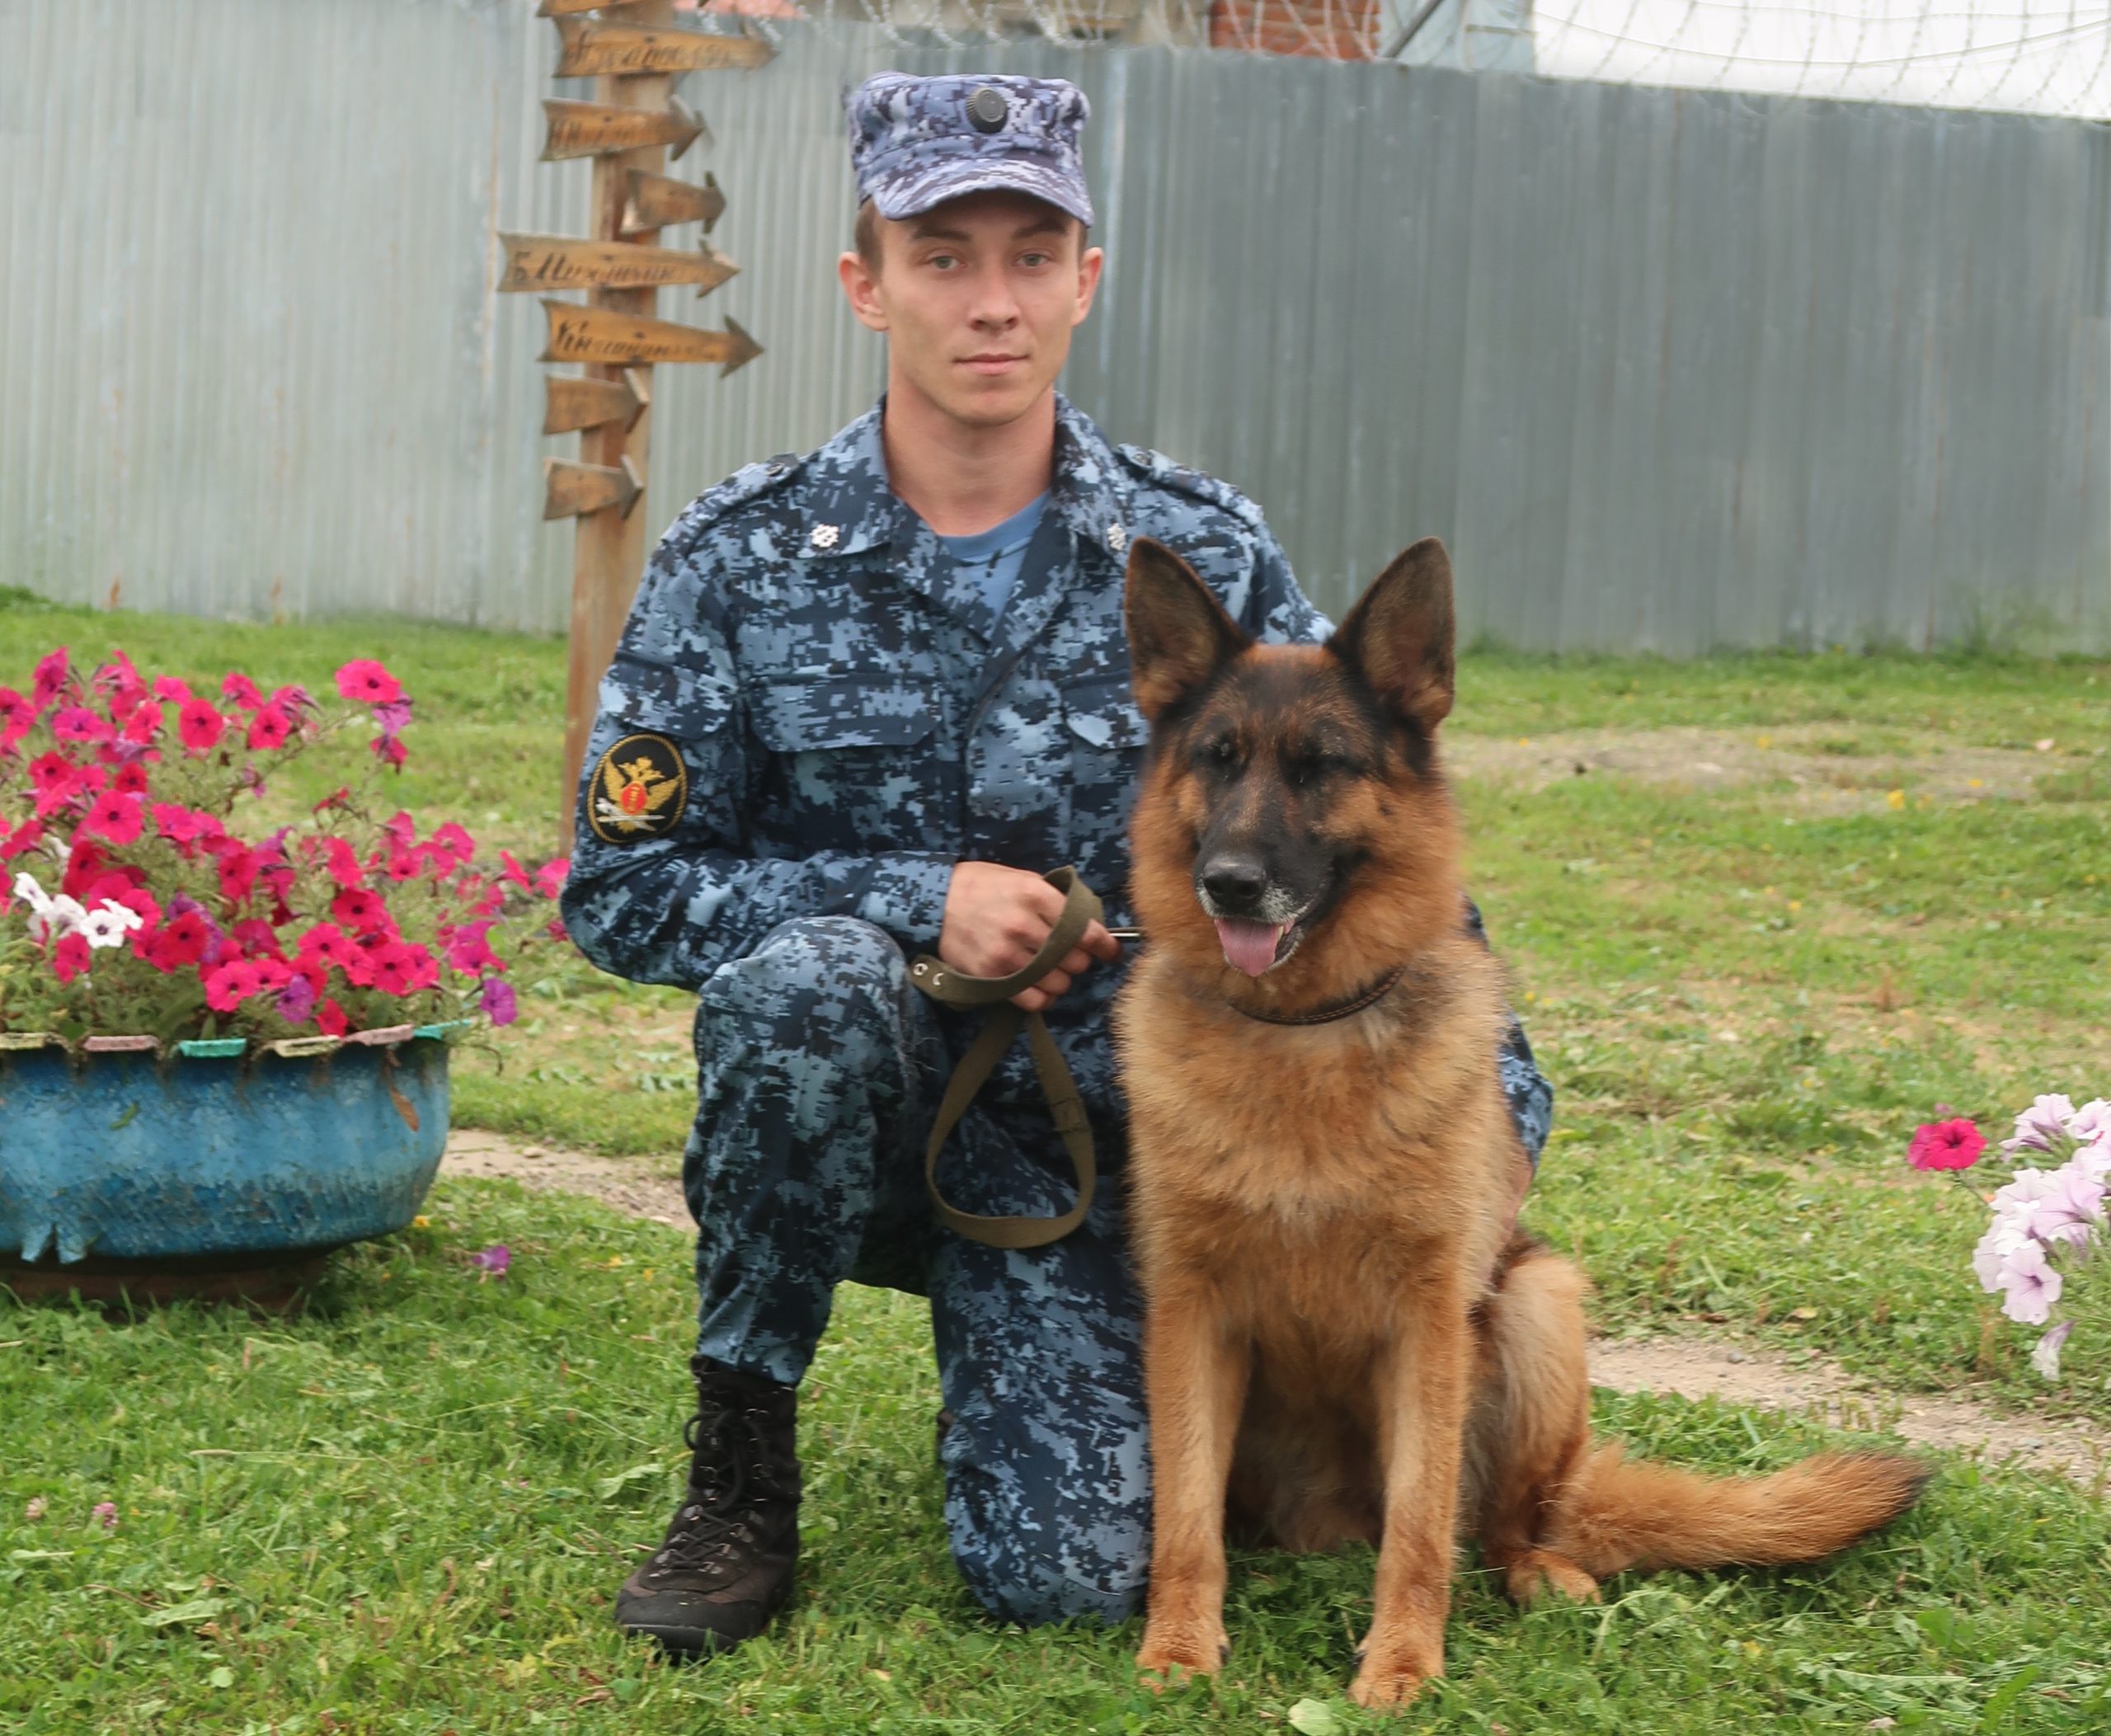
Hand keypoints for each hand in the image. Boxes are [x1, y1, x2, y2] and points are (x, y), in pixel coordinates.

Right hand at [939, 862, 1121, 1012]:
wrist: (934, 902)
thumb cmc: (982, 886)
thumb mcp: (1021, 878)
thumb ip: (1054, 900)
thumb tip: (1089, 924)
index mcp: (1035, 895)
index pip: (1084, 929)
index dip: (1105, 945)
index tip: (1112, 952)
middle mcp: (1022, 925)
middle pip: (1075, 959)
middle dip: (1078, 960)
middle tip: (1069, 956)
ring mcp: (1006, 954)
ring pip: (1058, 982)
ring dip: (1061, 979)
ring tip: (1051, 971)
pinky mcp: (991, 977)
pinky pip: (1033, 1000)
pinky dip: (1043, 998)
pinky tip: (1040, 988)